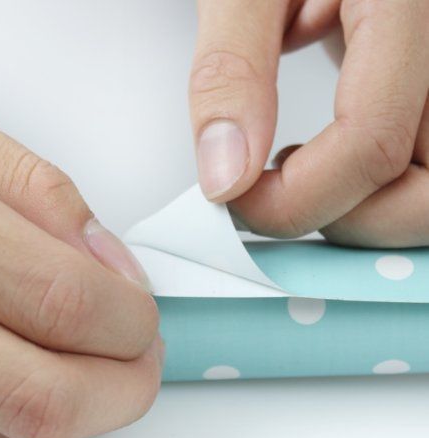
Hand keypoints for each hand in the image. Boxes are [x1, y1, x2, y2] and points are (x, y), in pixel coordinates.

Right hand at [0, 87, 161, 437]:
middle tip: (142, 349)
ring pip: (9, 425)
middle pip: (38, 394)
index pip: (57, 300)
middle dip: (121, 383)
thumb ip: (36, 196)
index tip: (144, 309)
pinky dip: (28, 399)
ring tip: (106, 353)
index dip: (124, 317)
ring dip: (85, 398)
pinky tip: (42, 355)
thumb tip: (109, 264)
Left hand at [189, 0, 428, 246]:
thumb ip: (232, 72)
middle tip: (278, 198)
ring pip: (427, 192)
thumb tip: (224, 178)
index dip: (294, 200)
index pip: (371, 145)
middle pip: (426, 198)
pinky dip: (371, 184)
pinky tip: (323, 151)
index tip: (232, 200)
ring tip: (300, 167)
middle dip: (345, 221)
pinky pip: (419, 162)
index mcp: (409, 5)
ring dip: (361, 208)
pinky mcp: (426, 88)